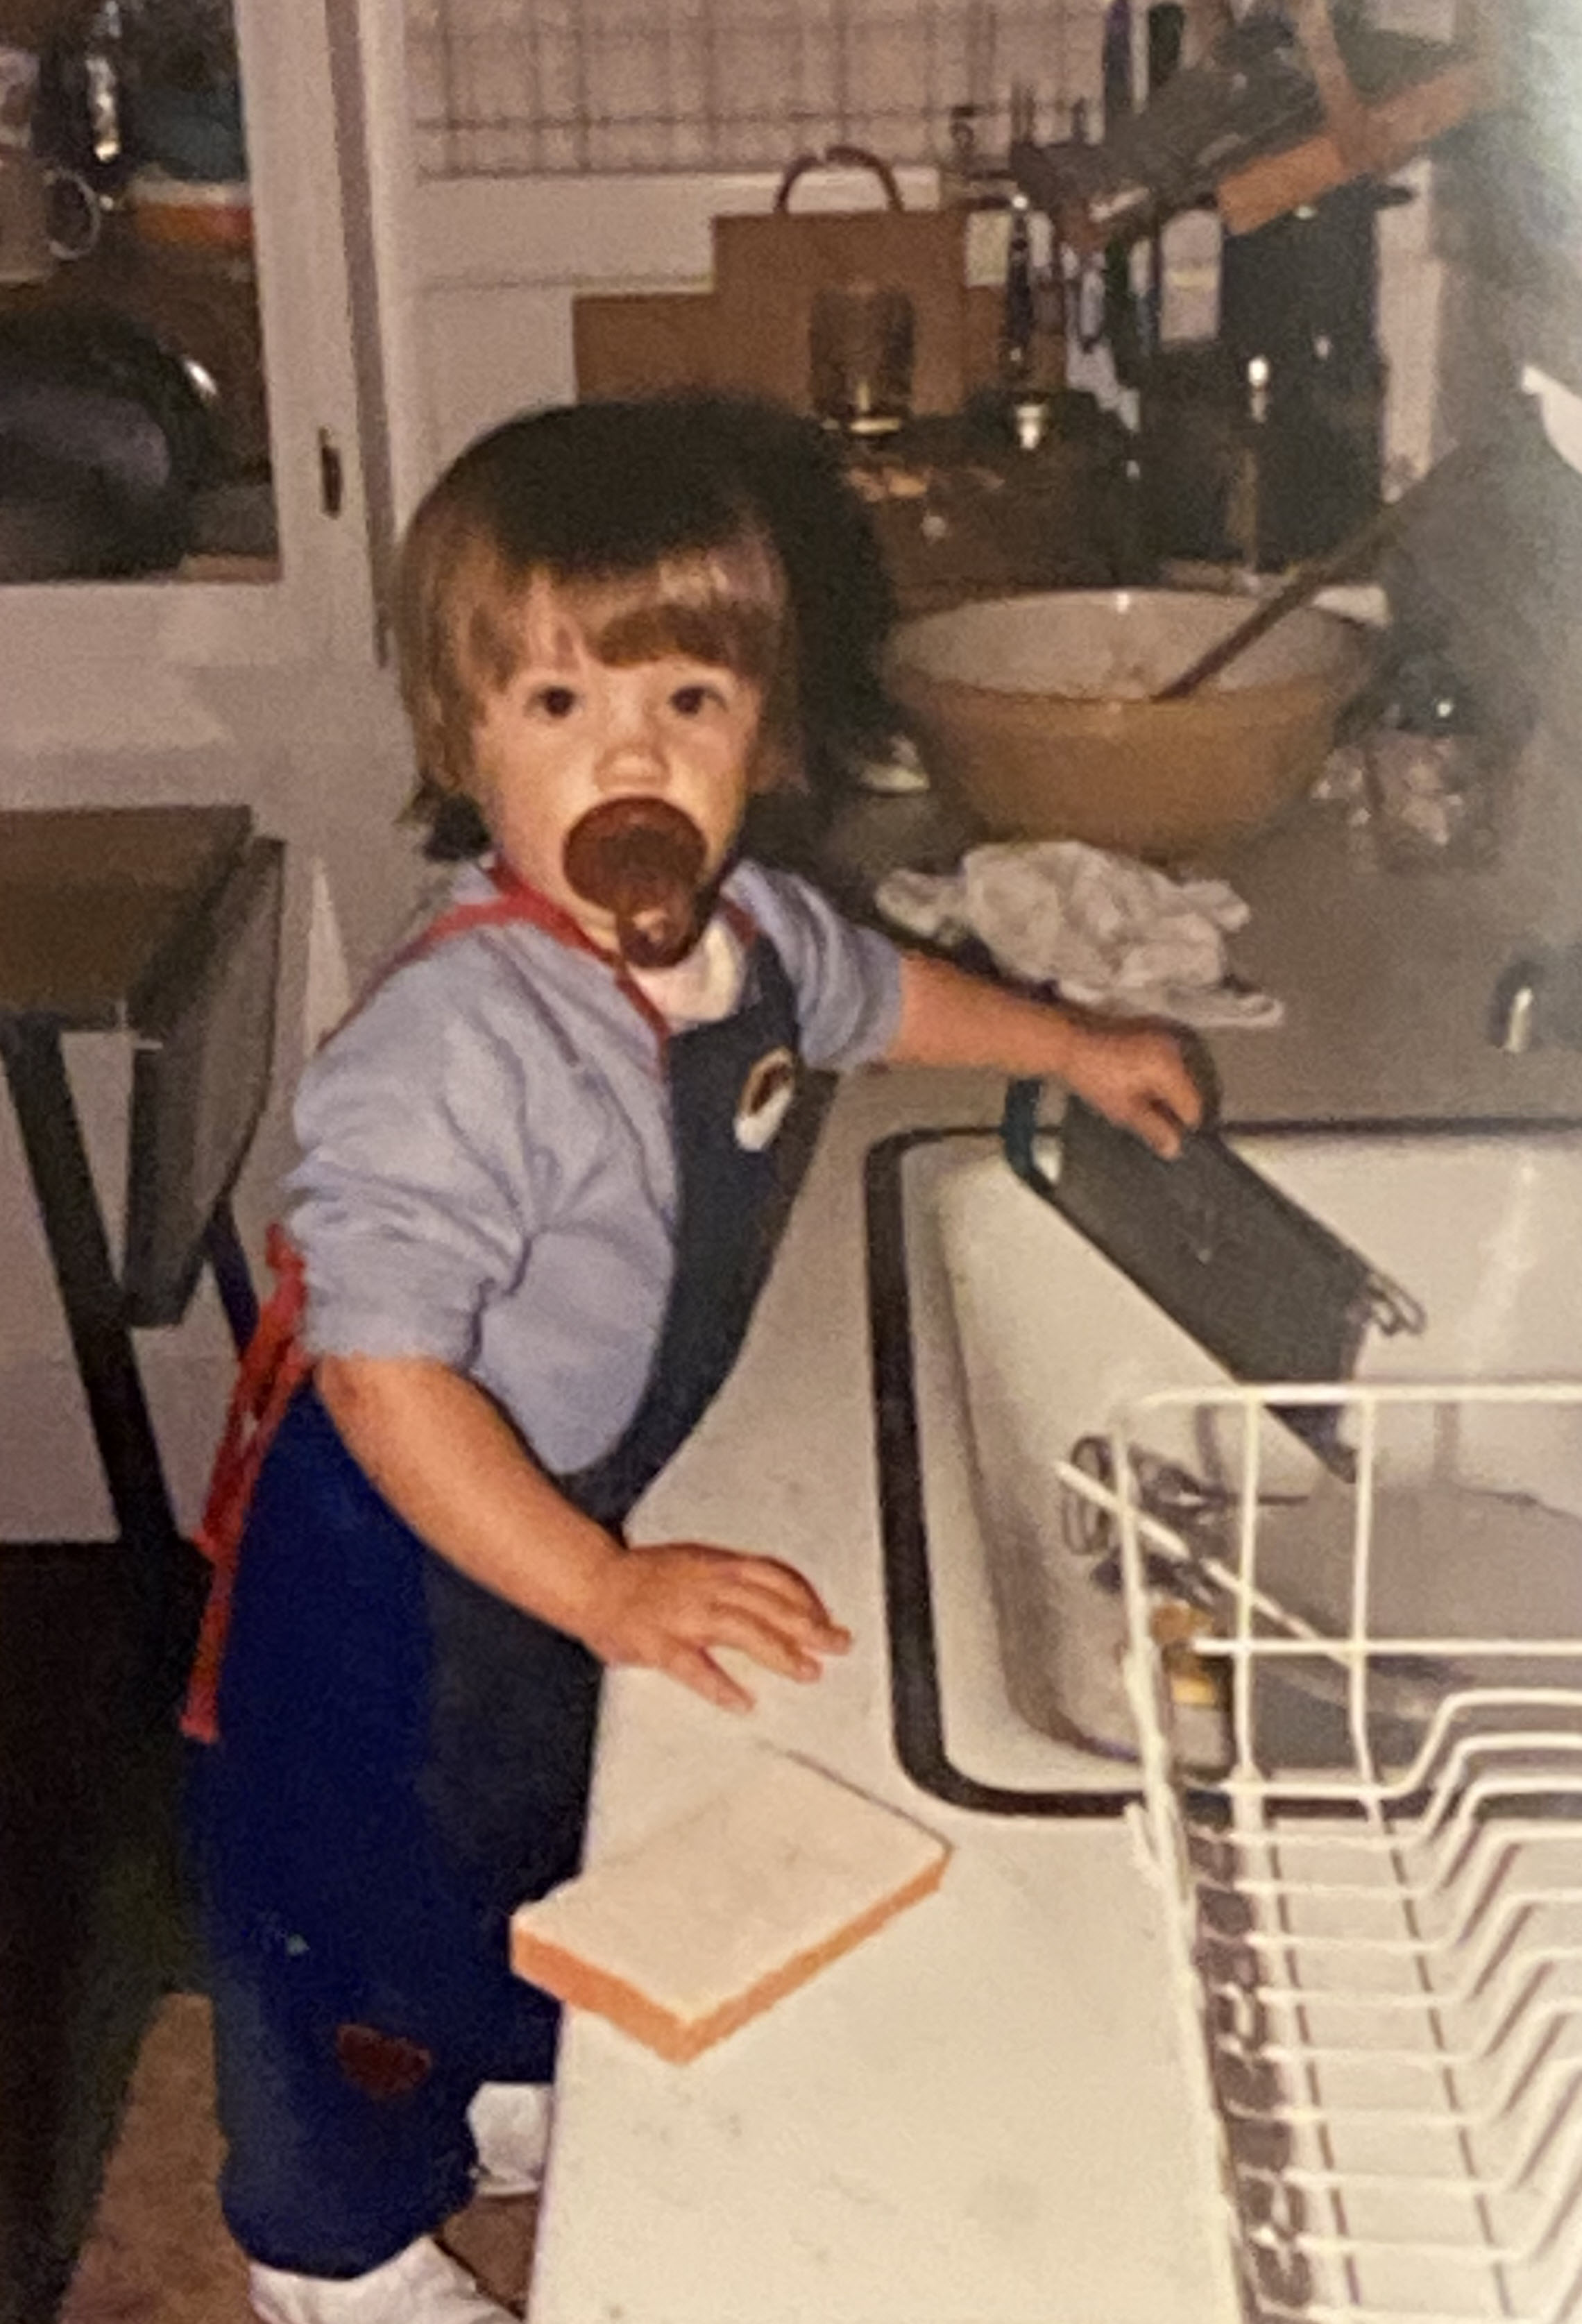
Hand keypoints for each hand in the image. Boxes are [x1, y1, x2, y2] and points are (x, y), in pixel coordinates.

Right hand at [580, 1542, 852, 1712]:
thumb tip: (769, 1602)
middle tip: (839, 1645)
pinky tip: (743, 1703)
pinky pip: (694, 1667)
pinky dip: (720, 1684)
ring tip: (808, 1672)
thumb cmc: (642, 1577)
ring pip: (742, 1630)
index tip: (826, 1618)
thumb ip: (729, 1579)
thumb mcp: (693, 1563)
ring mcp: (682, 1614)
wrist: (591, 1579)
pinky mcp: (658, 1642)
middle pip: (768, 1603)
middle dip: (809, 1625)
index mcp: (715, 1565)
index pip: (772, 1575)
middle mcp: (706, 1586)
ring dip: (779, 1651)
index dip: (805, 1597)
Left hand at [1062, 1020, 1205, 1157]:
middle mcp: (1174, 1048)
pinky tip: (1136, 1081)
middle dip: (1173, 1106)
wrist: (1067, 1041)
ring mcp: (1163, 1034)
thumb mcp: (1124, 1110)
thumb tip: (1174, 1148)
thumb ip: (1153, 1129)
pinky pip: (1166, 1058)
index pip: (1192, 1106)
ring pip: (1177, 1074)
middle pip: (1187, 1088)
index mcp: (1170, 1068)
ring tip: (1139, 1101)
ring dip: (1165, 1090)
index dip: (1181, 1125)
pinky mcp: (1151, 1028)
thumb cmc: (1093, 1076)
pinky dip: (1158, 1073)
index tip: (1165, 1135)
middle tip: (1150, 1119)